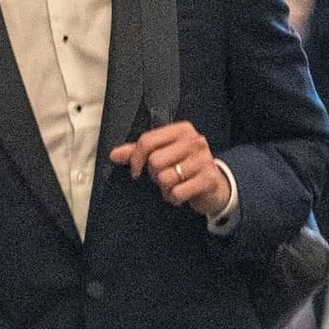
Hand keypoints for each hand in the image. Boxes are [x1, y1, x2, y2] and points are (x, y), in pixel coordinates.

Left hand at [109, 120, 230, 217]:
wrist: (215, 185)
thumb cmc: (184, 167)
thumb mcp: (163, 154)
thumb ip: (138, 153)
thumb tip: (114, 155)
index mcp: (181, 130)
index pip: (147, 140)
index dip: (136, 159)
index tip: (135, 171)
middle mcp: (194, 141)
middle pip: (155, 161)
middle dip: (154, 175)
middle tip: (164, 177)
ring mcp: (203, 159)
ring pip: (165, 178)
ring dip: (165, 188)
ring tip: (175, 186)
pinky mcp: (208, 179)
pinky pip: (178, 192)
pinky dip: (175, 198)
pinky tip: (181, 195)